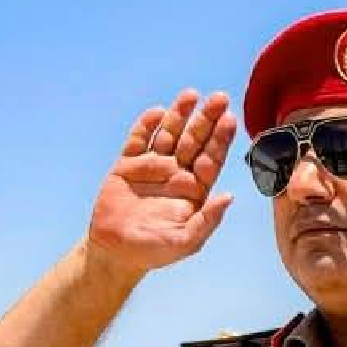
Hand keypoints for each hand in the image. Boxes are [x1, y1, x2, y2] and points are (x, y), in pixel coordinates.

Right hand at [86, 89, 237, 276]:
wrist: (116, 251)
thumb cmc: (155, 251)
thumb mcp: (186, 242)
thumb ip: (207, 220)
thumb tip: (229, 196)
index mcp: (195, 189)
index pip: (211, 159)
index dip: (220, 139)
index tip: (230, 119)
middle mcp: (176, 173)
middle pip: (194, 141)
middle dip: (206, 120)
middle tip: (219, 98)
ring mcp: (152, 166)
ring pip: (168, 135)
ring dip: (179, 115)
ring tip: (191, 95)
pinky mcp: (127, 164)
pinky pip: (138, 140)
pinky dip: (146, 126)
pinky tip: (157, 112)